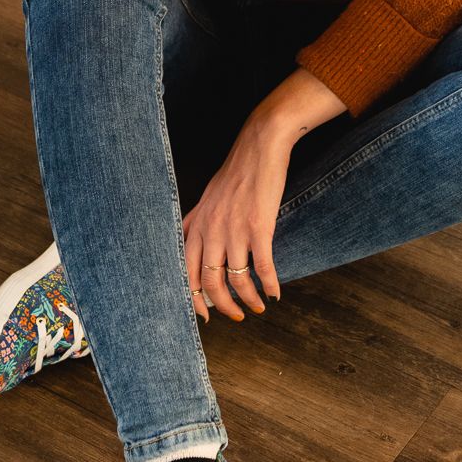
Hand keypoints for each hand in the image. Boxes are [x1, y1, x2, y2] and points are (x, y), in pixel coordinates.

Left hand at [181, 114, 293, 322]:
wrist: (260, 146)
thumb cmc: (236, 172)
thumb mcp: (207, 198)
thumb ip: (197, 223)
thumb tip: (190, 245)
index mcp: (197, 225)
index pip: (186, 273)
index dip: (194, 300)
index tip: (206, 315)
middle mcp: (211, 230)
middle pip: (210, 282)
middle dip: (223, 306)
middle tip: (237, 315)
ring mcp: (234, 230)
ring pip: (236, 280)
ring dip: (248, 300)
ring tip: (258, 306)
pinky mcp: (259, 227)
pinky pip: (263, 267)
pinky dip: (270, 285)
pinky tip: (275, 292)